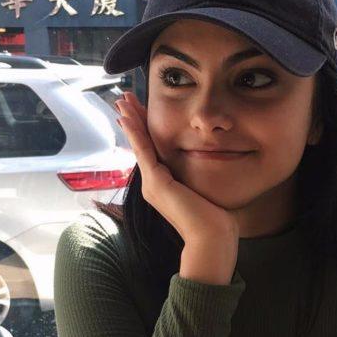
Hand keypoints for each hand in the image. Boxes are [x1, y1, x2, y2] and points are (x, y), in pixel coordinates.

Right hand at [115, 92, 238, 283]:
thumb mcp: (204, 189)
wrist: (211, 237)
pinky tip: (126, 118)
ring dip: (130, 121)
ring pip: (139, 145)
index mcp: (164, 184)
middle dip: (133, 120)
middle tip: (123, 99)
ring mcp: (152, 184)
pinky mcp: (157, 183)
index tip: (139, 110)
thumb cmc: (214, 219)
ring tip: (122, 101)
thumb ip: (199, 176)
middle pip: (141, 144)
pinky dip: (135, 134)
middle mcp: (153, 184)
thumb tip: (211, 161)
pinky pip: (144, 152)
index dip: (145, 129)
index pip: (152, 150)